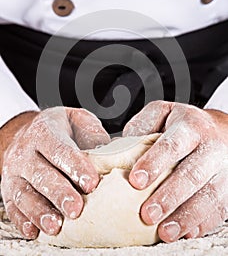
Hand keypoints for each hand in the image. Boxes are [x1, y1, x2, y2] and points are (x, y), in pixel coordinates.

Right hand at [0, 107, 109, 238]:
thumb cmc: (58, 129)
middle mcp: (25, 151)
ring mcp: (14, 172)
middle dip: (59, 193)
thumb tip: (109, 154)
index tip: (91, 183)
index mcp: (44, 131)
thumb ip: (91, 133)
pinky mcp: (8, 190)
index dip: (75, 166)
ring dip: (40, 211)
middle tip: (76, 208)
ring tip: (56, 225)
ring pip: (24, 193)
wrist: (25, 131)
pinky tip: (35, 231)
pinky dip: (23, 220)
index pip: (60, 149)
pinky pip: (12, 206)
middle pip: (41, 174)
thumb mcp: (76, 120)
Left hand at [123, 101, 227, 241]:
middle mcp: (211, 148)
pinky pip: (219, 208)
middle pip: (192, 174)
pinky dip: (202, 223)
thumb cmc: (185, 125)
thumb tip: (120, 147)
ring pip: (209, 195)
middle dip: (169, 196)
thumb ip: (143, 125)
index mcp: (190, 126)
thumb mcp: (163, 113)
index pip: (172, 144)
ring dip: (185, 216)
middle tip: (147, 214)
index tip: (136, 181)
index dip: (154, 162)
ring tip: (165, 232)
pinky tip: (185, 231)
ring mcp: (224, 169)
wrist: (222, 131)